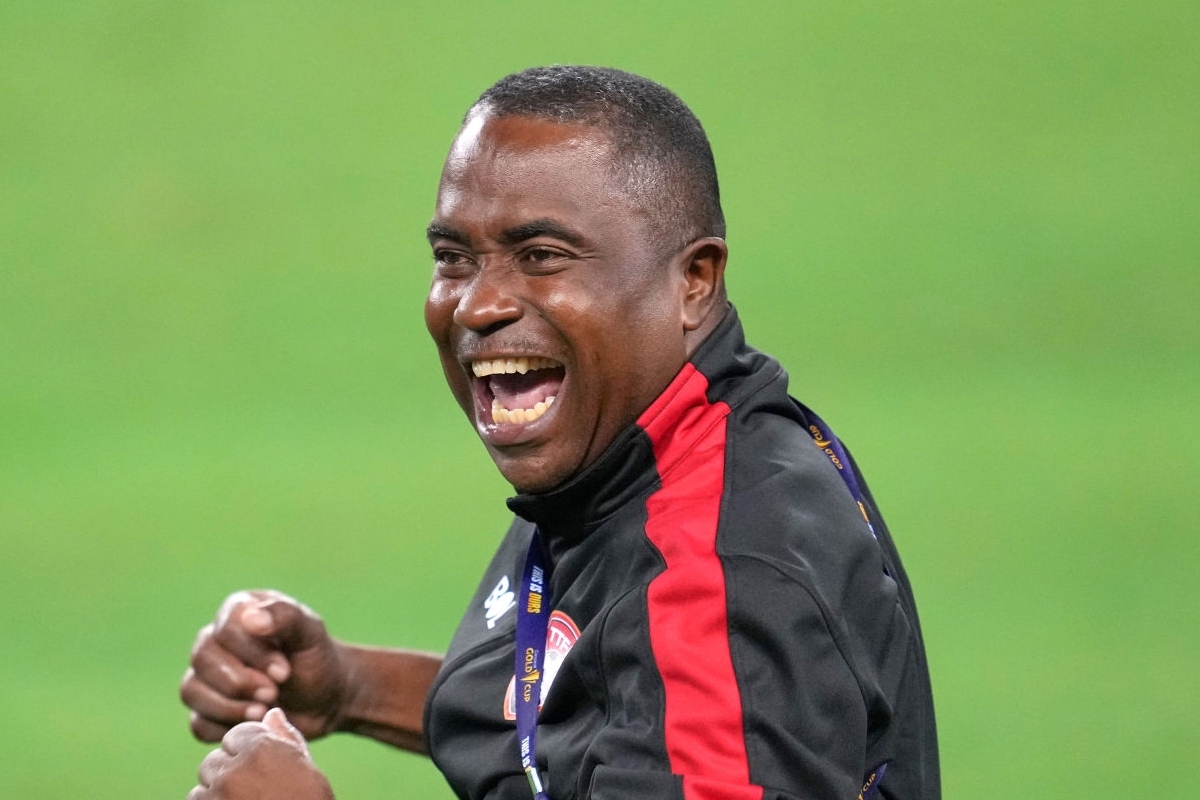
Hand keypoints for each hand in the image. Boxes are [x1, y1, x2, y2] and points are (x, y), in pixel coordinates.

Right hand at [181, 590, 349, 741]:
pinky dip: (225, 728)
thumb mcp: (311, 633)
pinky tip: (255, 724)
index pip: (225, 628)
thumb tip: (251, 618)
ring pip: (191, 691)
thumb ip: (285, 616)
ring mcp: (207, 676)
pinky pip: (198, 723)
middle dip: (240, 682)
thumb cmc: (316, 659)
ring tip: (264, 711)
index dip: (252, 654)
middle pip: (202, 658)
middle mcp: (215, 639)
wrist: (325, 699)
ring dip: (229, 707)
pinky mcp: (207, 710)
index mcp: (239, 611)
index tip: (284, 671)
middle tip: (273, 693)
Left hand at [188, 708, 334, 799]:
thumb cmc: (309, 798)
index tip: (262, 770)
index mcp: (261, 748)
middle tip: (252, 790)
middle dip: (229, 771)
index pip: (236, 735)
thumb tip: (272, 713)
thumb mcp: (304, 766)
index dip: (248, 751)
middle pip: (216, 759)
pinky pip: (197, 799)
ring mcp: (219, 793)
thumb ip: (284, 737)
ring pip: (204, 782)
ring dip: (217, 790)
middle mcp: (236, 767)